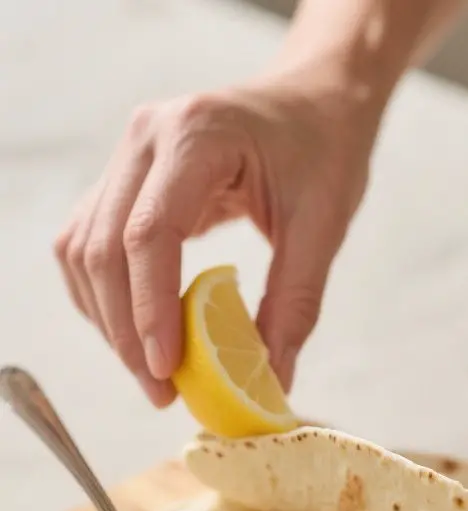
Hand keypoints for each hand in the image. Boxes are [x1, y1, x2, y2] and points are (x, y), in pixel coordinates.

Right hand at [54, 74, 376, 404]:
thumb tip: (270, 380)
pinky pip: (88, 245)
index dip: (150, 309)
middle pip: (104, 248)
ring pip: (84, 251)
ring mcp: (127, 155)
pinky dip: (104, 297)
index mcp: (197, 136)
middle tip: (161, 391)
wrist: (312, 102)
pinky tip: (136, 335)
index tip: (167, 369)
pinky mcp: (123, 179)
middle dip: (126, 331)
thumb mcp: (324, 226)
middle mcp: (146, 138)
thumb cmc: (323, 152)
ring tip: (152, 373)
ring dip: (109, 320)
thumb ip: (295, 303)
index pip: (149, 234)